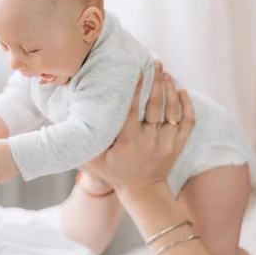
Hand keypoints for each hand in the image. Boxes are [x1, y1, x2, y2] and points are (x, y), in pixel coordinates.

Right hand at [84, 62, 194, 193]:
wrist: (143, 191)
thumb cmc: (115, 173)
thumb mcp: (95, 163)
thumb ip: (84, 144)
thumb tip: (68, 124)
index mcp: (129, 141)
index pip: (134, 110)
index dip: (136, 90)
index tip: (138, 72)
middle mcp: (150, 140)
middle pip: (156, 105)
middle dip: (157, 81)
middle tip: (156, 63)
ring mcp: (167, 143)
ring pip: (173, 111)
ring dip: (171, 89)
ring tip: (165, 72)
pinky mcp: (177, 145)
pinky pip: (187, 122)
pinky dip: (187, 106)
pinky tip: (182, 91)